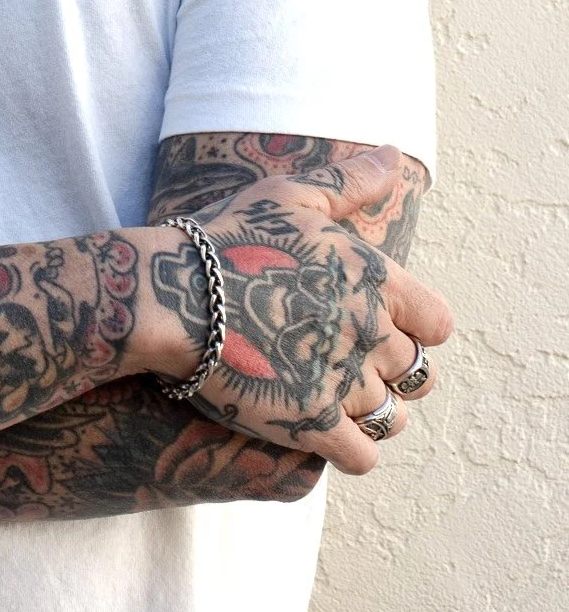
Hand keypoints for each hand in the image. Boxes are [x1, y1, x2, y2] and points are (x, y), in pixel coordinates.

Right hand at [153, 146, 451, 474]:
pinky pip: (362, 456)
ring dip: (370, 411)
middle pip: (415, 373)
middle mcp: (370, 333)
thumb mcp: (291, 195)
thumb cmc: (230, 237)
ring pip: (391, 417)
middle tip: (345, 360)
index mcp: (375, 279)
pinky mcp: (311, 424)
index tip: (382, 325)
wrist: (173, 294)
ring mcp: (343, 381)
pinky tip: (322, 429)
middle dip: (388, 370)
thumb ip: (350, 181)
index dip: (415, 328)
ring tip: (334, 396)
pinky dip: (350, 449)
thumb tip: (395, 155)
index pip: (438, 324)